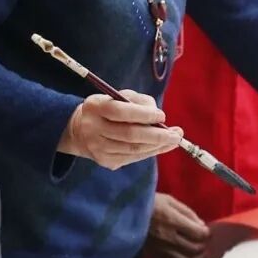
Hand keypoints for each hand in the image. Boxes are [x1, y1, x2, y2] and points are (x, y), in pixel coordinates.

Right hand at [57, 91, 181, 170]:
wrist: (81, 130)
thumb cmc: (108, 107)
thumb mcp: (119, 96)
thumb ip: (139, 102)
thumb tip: (159, 117)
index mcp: (95, 107)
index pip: (120, 112)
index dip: (143, 115)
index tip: (163, 115)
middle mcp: (93, 129)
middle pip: (129, 135)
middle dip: (157, 135)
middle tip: (177, 134)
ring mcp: (98, 148)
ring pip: (132, 149)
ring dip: (157, 146)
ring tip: (174, 140)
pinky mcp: (104, 161)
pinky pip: (131, 158)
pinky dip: (149, 152)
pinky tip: (161, 147)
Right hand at [144, 193, 209, 257]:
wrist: (125, 211)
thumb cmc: (149, 202)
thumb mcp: (170, 200)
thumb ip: (187, 212)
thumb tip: (201, 225)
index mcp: (174, 221)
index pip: (199, 233)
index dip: (207, 233)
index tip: (207, 231)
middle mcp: (169, 238)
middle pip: (194, 248)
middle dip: (203, 245)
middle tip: (204, 242)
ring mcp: (161, 249)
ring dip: (195, 257)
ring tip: (198, 253)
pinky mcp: (153, 255)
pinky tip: (181, 257)